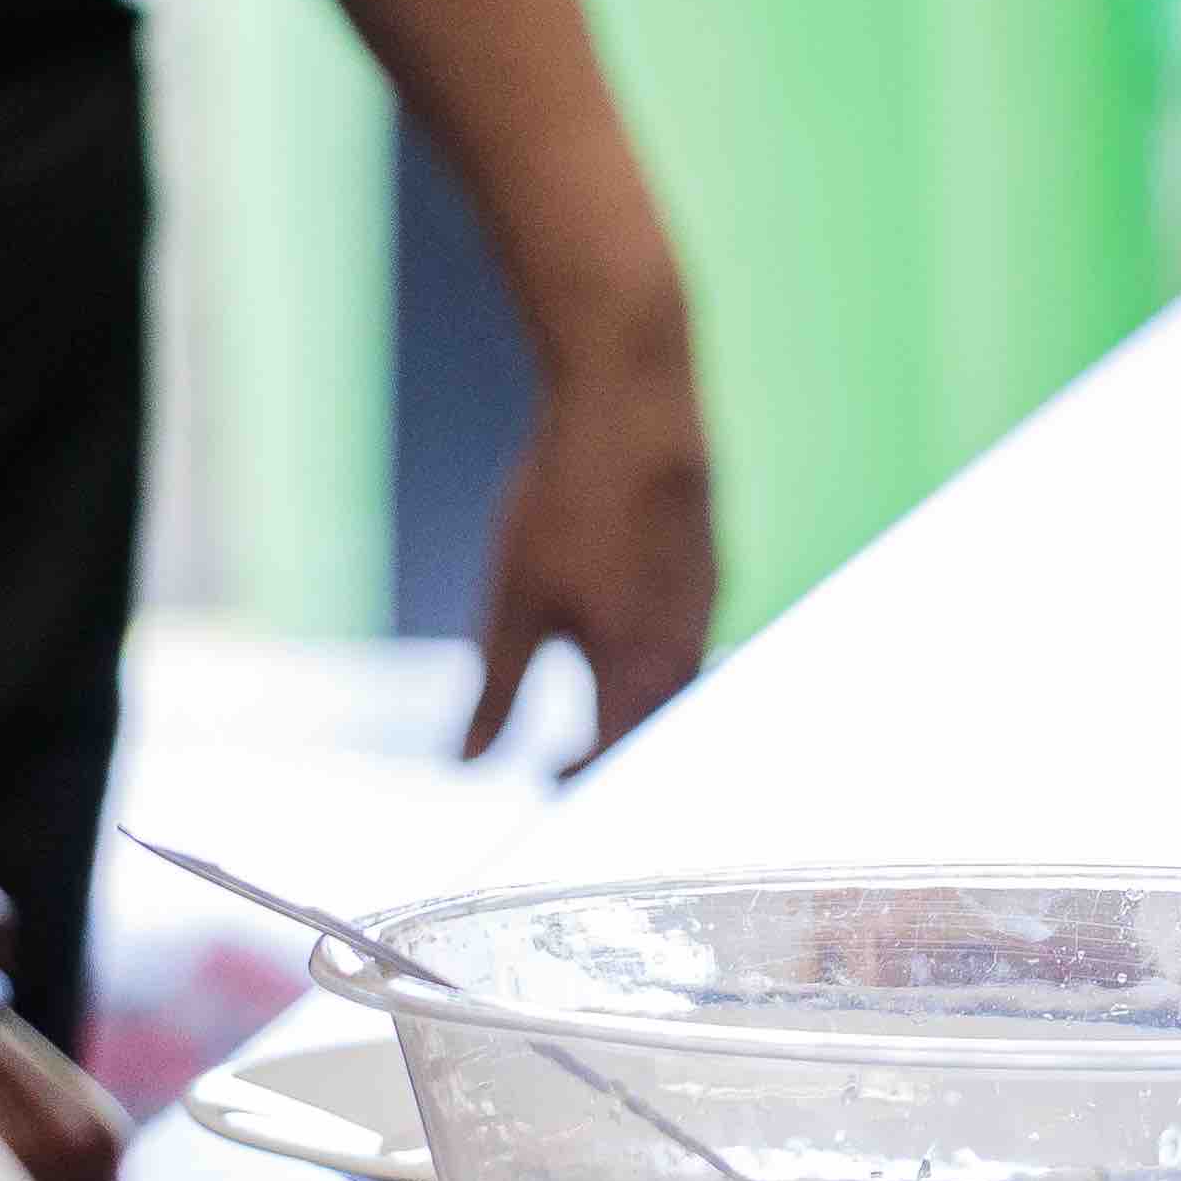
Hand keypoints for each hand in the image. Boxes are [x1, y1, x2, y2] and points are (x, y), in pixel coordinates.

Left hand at [470, 342, 718, 765]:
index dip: (574, 777)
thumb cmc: (564, 501)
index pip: (610, 755)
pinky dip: (659, 655)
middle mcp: (684, 643)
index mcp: (635, 664)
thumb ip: (493, 691)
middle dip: (615, 747)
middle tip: (565, 754)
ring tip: (598, 700)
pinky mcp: (712, 563)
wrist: (632, 401)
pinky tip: (625, 632)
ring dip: (640, 702)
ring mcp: (707, 601)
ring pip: (680, 680)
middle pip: (655, 726)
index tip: (541, 779)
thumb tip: (468, 767)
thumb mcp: (512, 601)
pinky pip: (693, 633)